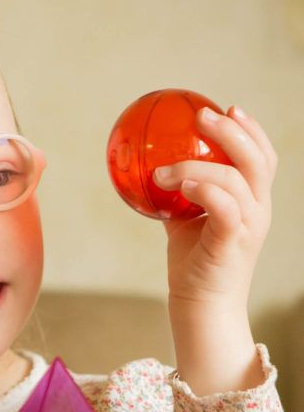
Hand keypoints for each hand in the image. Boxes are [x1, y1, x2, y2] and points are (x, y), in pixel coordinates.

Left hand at [153, 105, 276, 310]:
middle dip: (232, 132)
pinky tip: (179, 184)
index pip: (262, 158)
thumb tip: (150, 168)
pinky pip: (224, 206)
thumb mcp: (185, 220)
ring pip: (236, 179)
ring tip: (164, 170)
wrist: (201, 304)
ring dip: (197, 165)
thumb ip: (178, 194)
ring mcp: (249, 226)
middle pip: (257, 160)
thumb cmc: (193, 262)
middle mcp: (257, 210)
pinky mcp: (234, 242)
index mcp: (251, 202)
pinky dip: (203, 189)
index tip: (229, 108)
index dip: (251, 130)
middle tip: (202, 117)